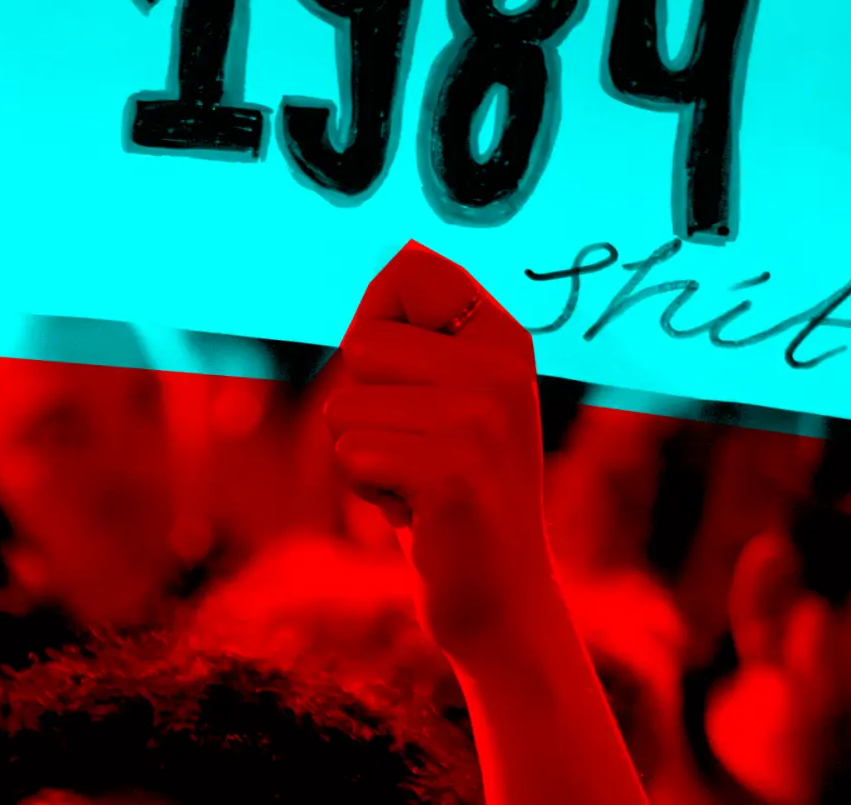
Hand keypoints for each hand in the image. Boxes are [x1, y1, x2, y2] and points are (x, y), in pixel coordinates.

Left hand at [325, 241, 561, 670]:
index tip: (414, 382)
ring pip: (345, 404)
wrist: (502, 597)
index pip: (408, 266)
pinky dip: (367, 490)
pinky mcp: (452, 470)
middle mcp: (502, 366)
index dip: (379, 323)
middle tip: (418, 451)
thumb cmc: (452, 486)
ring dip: (363, 453)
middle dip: (365, 405)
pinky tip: (418, 512)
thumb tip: (403, 252)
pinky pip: (351, 454)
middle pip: (361, 344)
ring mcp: (481, 417)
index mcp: (505, 335)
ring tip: (418, 481)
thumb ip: (425, 330)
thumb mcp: (453, 393)